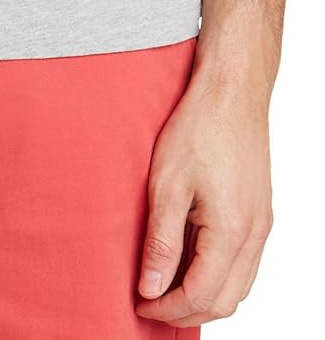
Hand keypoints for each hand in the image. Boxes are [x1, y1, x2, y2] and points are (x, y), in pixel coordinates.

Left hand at [135, 70, 273, 325]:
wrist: (232, 90)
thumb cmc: (199, 127)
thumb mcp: (167, 184)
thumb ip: (161, 242)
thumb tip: (152, 289)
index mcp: (232, 230)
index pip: (201, 295)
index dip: (167, 308)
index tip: (139, 303)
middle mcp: (255, 234)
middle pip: (225, 301)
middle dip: (186, 311)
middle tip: (150, 301)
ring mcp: (262, 224)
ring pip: (239, 286)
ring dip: (204, 296)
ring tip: (166, 286)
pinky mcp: (260, 211)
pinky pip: (244, 263)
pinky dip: (219, 275)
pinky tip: (190, 260)